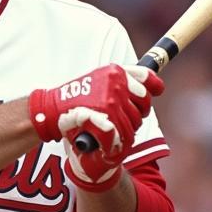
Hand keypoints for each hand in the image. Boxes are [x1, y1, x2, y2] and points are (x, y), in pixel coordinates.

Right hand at [28, 65, 163, 190]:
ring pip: (135, 122)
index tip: (158, 90)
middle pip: (144, 103)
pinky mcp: (106, 116)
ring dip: (126, 130)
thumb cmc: (77, 98)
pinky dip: (118, 140)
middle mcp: (116, 82)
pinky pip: (124, 133)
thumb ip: (125, 80)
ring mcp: (112, 99)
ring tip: (111, 130)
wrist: (53, 109)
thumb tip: (157, 88)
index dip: (154, 85)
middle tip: (122, 118)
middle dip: (137, 113)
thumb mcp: (99, 80)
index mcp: (115, 71)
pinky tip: (108, 139)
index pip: (145, 77)